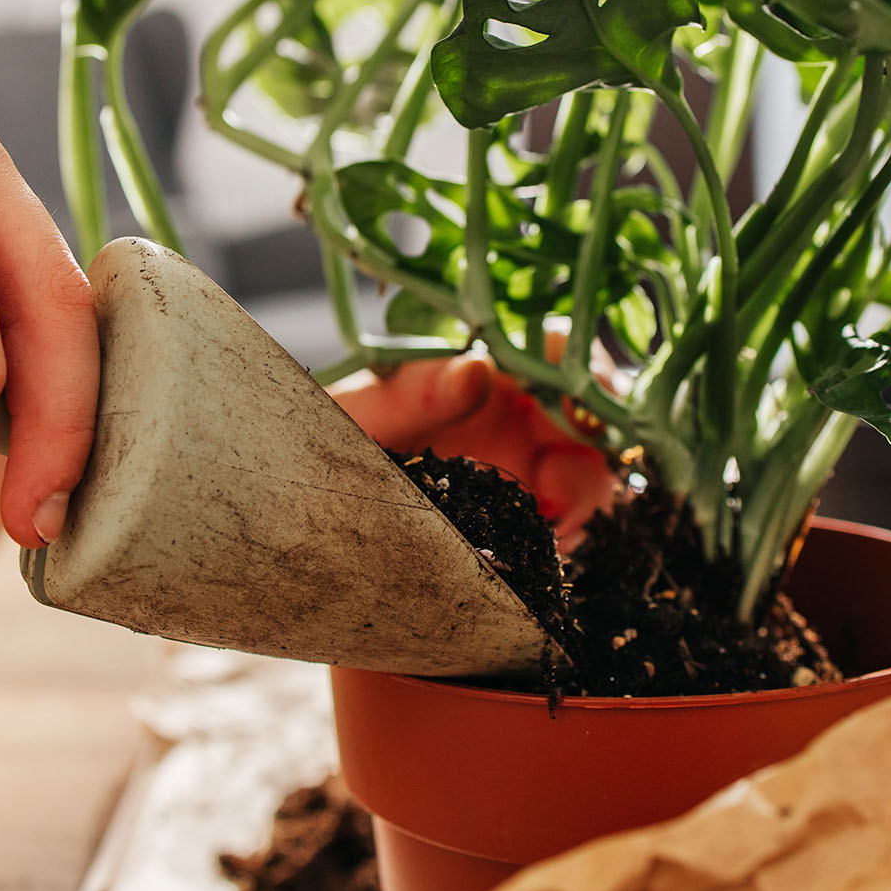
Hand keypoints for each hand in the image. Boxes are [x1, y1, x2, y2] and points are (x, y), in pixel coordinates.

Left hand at [333, 350, 618, 545]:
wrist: (298, 512)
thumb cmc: (319, 444)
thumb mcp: (360, 415)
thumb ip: (414, 391)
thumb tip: (475, 371)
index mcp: (482, 372)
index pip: (556, 351)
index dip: (580, 370)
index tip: (575, 399)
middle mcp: (513, 415)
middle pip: (591, 413)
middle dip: (593, 439)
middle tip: (557, 481)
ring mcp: (524, 468)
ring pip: (593, 470)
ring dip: (587, 489)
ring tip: (548, 510)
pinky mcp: (524, 522)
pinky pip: (575, 522)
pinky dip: (576, 530)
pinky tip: (545, 539)